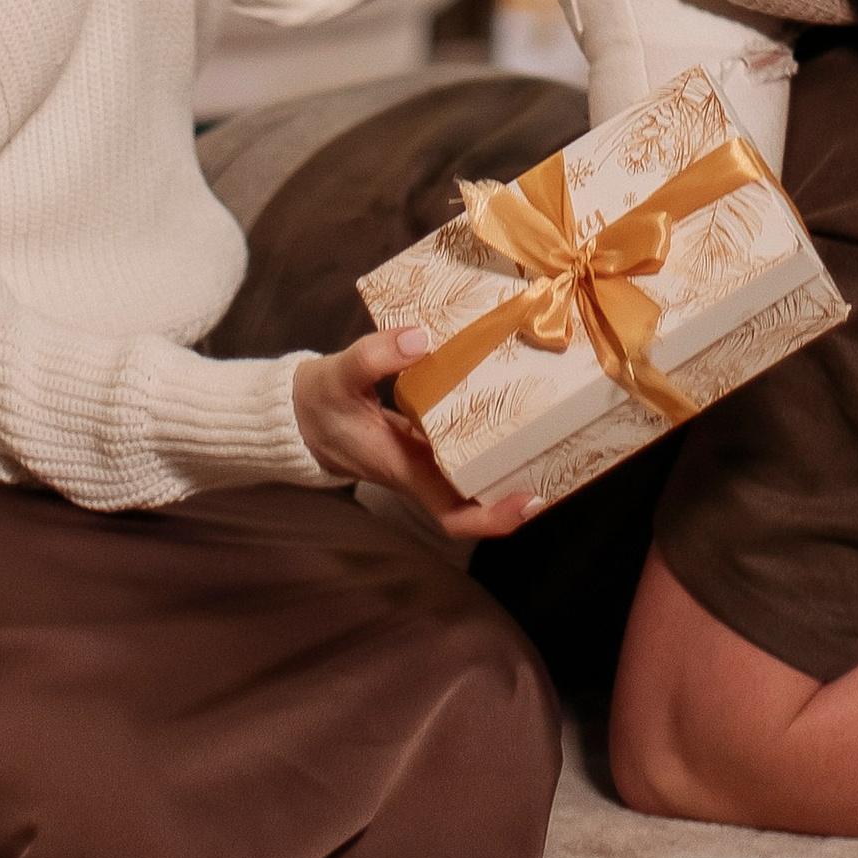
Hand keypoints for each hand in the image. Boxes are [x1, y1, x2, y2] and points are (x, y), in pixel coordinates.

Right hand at [291, 327, 534, 543]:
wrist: (298, 414)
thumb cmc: (317, 403)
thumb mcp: (337, 375)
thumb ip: (373, 356)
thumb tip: (422, 339)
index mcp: (402, 468)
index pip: (452, 514)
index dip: (490, 517)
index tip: (527, 501)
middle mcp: (419, 470)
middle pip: (473, 499)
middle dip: (513, 488)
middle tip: (559, 460)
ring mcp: (422, 457)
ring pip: (470, 473)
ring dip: (505, 462)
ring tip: (548, 432)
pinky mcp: (421, 439)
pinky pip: (460, 447)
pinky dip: (484, 434)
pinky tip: (508, 406)